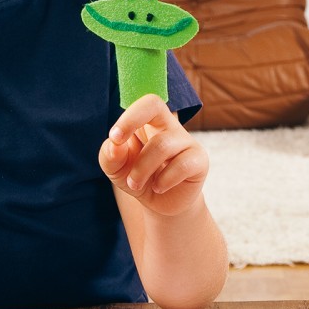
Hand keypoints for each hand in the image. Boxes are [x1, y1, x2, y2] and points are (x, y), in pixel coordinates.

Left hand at [101, 94, 207, 215]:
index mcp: (149, 122)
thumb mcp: (116, 169)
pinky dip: (164, 180)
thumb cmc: (139, 179)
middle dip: (131, 122)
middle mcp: (169, 127)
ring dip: (141, 168)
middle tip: (117, 144)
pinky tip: (159, 187)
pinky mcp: (199, 160)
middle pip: (155, 105)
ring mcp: (187, 142)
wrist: (161, 205)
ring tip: (134, 184)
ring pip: (162, 144)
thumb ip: (110, 155)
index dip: (129, 115)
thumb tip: (114, 145)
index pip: (145, 103)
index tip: (115, 138)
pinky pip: (181, 165)